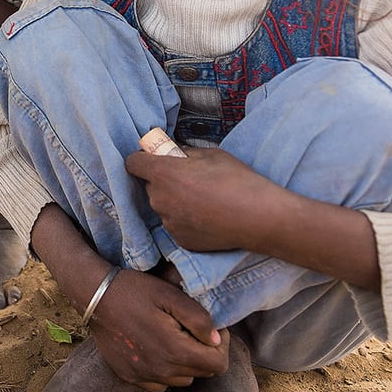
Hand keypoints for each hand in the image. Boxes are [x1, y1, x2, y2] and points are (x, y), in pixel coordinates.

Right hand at [86, 267, 227, 391]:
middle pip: (202, 373)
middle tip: (191, 330)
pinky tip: (156, 349)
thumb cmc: (134, 291)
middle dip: (204, 352)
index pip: (218, 364)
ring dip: (185, 363)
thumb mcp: (171, 294)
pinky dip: (165, 371)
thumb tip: (215, 340)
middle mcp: (161, 371)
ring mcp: (144, 377)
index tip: (213, 329)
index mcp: (175, 351)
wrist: (95, 297)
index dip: (221, 346)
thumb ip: (198, 318)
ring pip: (182, 379)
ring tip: (174, 338)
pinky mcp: (130, 377)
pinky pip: (160, 384)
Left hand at [126, 147, 273, 253]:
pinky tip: (207, 217)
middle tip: (189, 180)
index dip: (142, 159)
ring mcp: (168, 222)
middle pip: (150, 186)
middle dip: (164, 181)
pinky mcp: (180, 240)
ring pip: (163, 206)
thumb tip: (175, 152)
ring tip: (203, 200)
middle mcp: (159, 199)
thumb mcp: (211, 154)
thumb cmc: (237, 180)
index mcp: (163, 173)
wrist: (258, 217)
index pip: (133, 163)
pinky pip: (176, 224)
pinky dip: (186, 220)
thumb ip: (185, 153)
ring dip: (175, 202)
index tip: (153, 159)